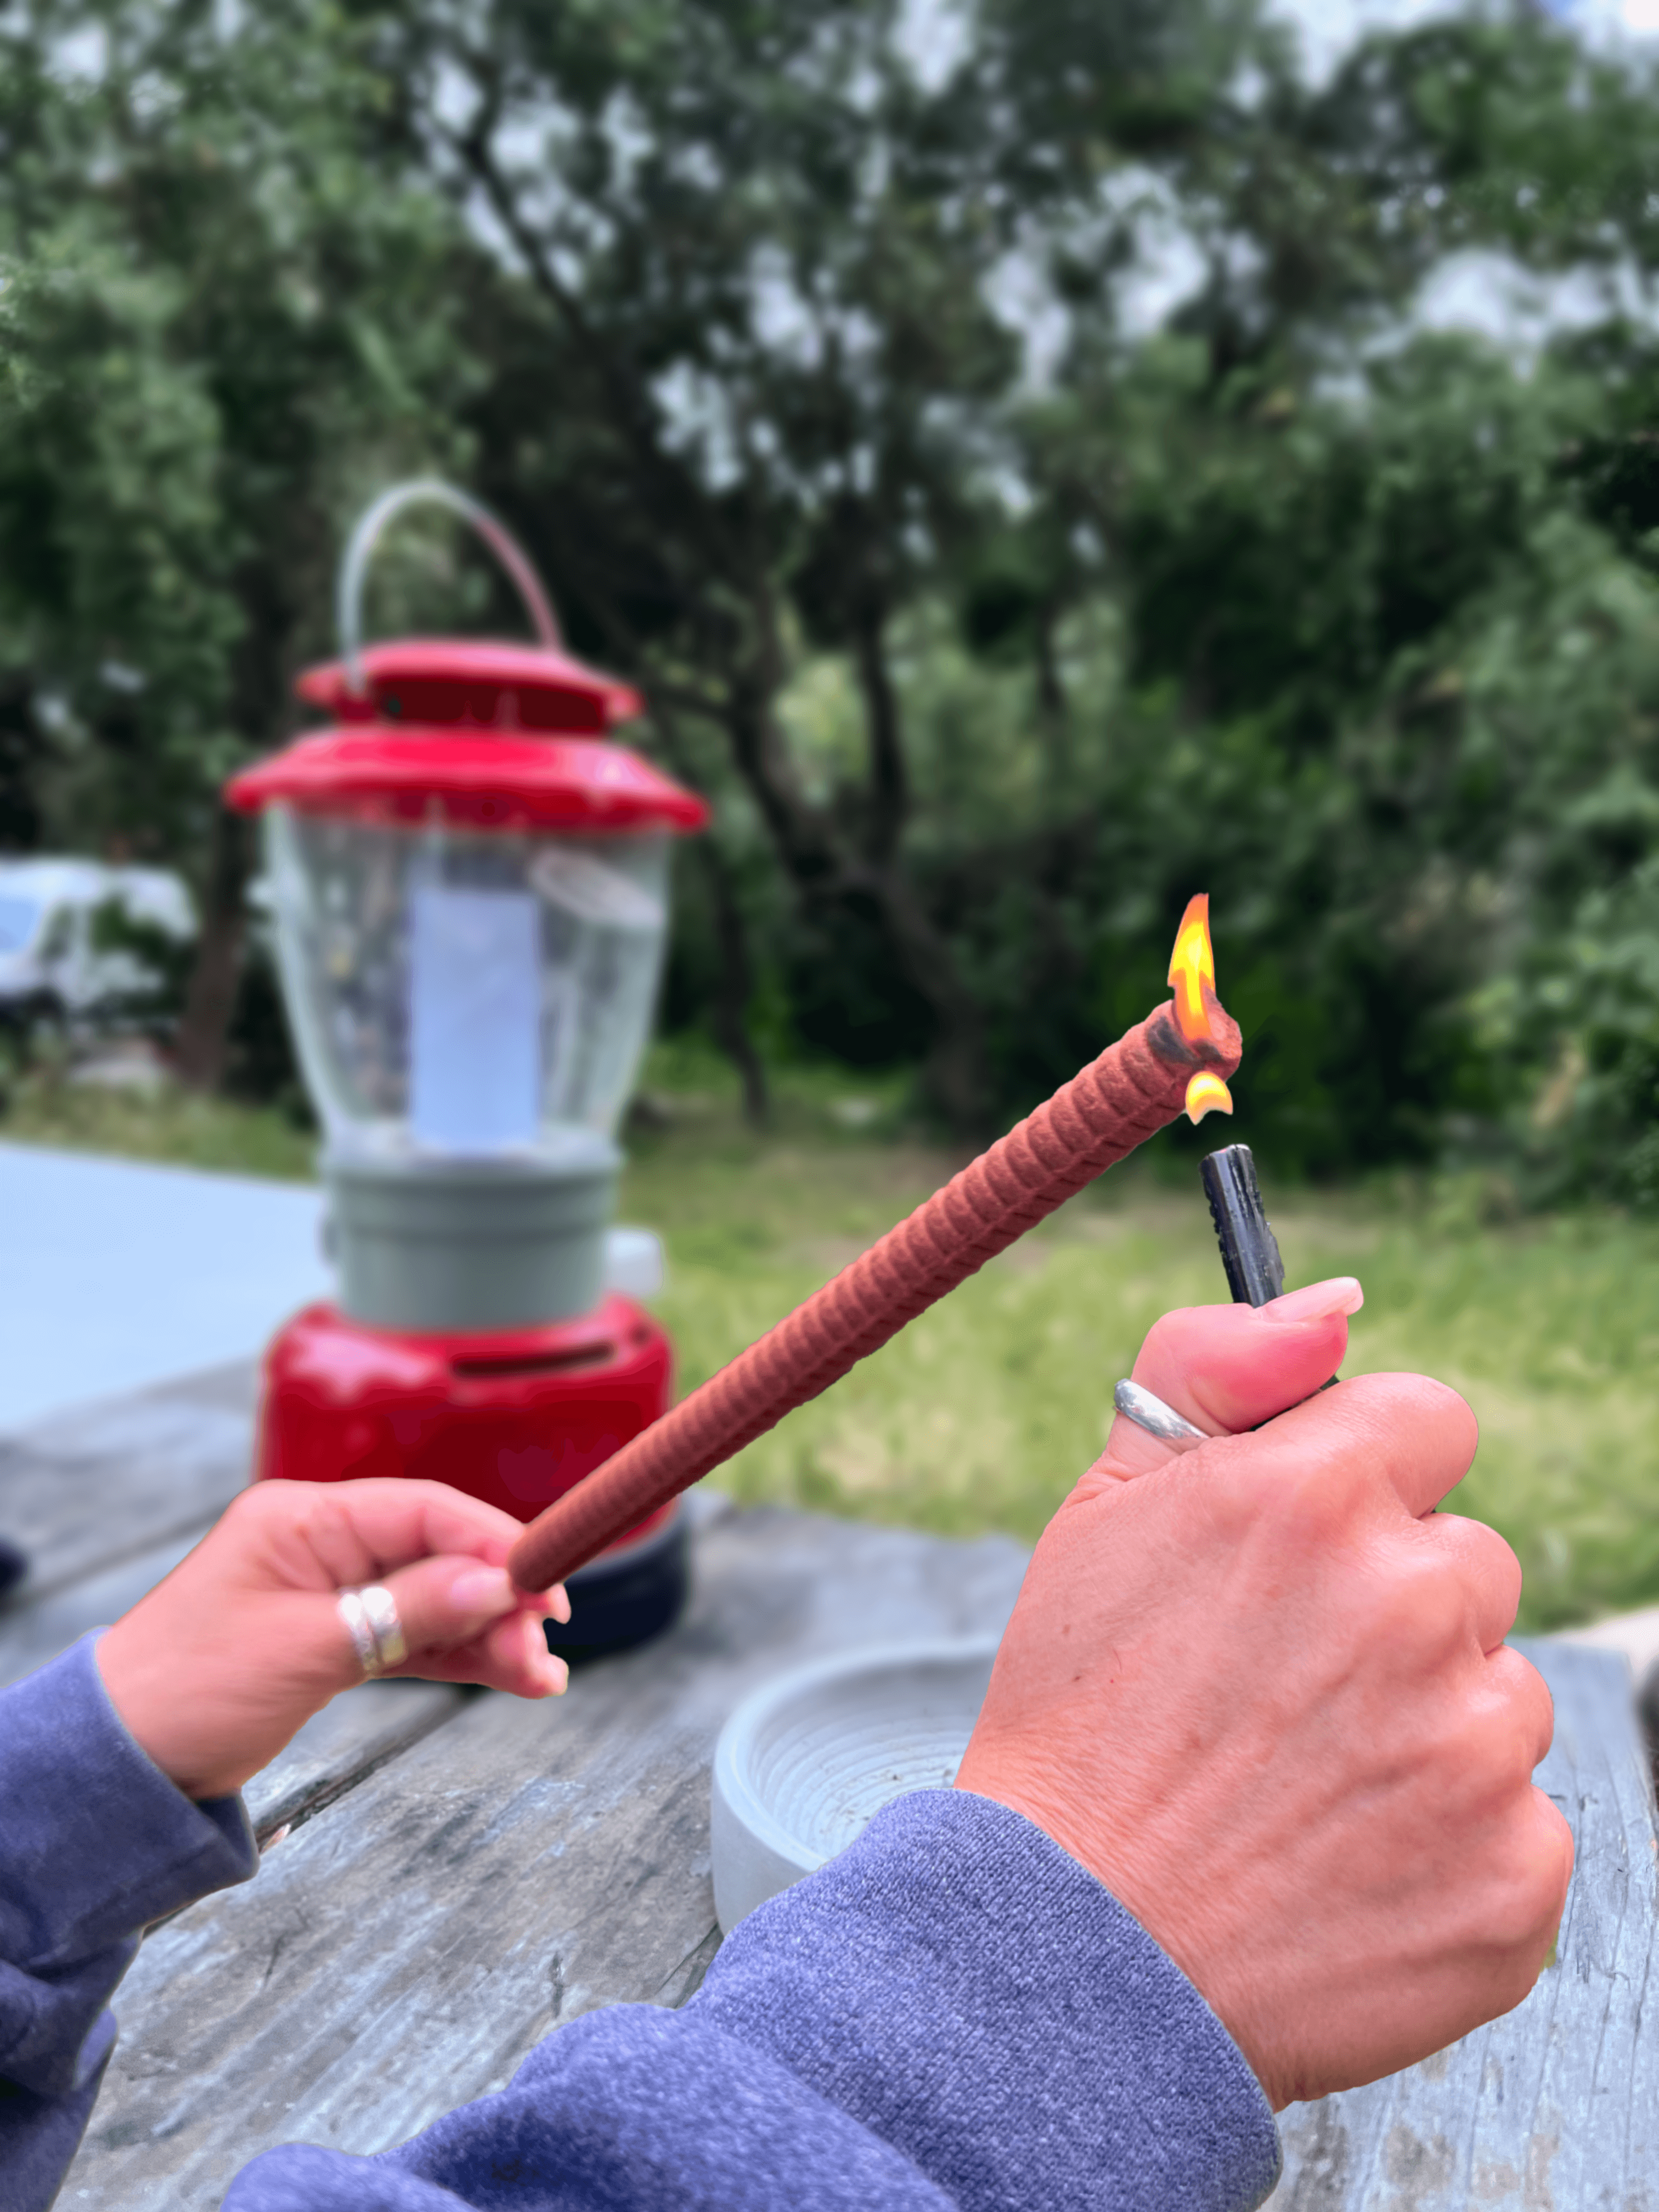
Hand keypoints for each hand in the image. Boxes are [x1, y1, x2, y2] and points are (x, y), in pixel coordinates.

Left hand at [96, 1479, 570, 1801]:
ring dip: (491, 1635)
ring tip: (542, 1675)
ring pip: (435, 1602)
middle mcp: (323, 1546)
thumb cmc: (187, 1691)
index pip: (422, 1510)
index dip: (491, 1542)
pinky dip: (460, 1657)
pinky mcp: (335, 1642)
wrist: (121, 1765)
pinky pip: (414, 1638)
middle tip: (544, 1648)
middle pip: (438, 1557)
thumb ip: (406, 1610)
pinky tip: (508, 1675)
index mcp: (303, 1520)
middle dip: (499, 1600)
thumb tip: (496, 1584)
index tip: (542, 1582)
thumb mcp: (306, 1648)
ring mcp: (330, 1594)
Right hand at [955, 1279, 1571, 2109]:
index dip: (1367, 1477)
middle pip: (1470, 1560)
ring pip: (1500, 1690)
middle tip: (1282, 1689)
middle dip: (1394, 1606)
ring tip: (1305, 1786)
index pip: (1432, 1418)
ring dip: (1427, 1725)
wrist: (1073, 1957)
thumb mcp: (1101, 1511)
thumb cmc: (1079, 1722)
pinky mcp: (1517, 1874)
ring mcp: (1476, 1745)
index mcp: (1312, 1493)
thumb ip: (1213, 1366)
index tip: (1311, 1545)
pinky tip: (1347, 1865)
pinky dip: (1450, 1843)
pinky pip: (1522, 1819)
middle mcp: (1411, 1601)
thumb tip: (1338, 1305)